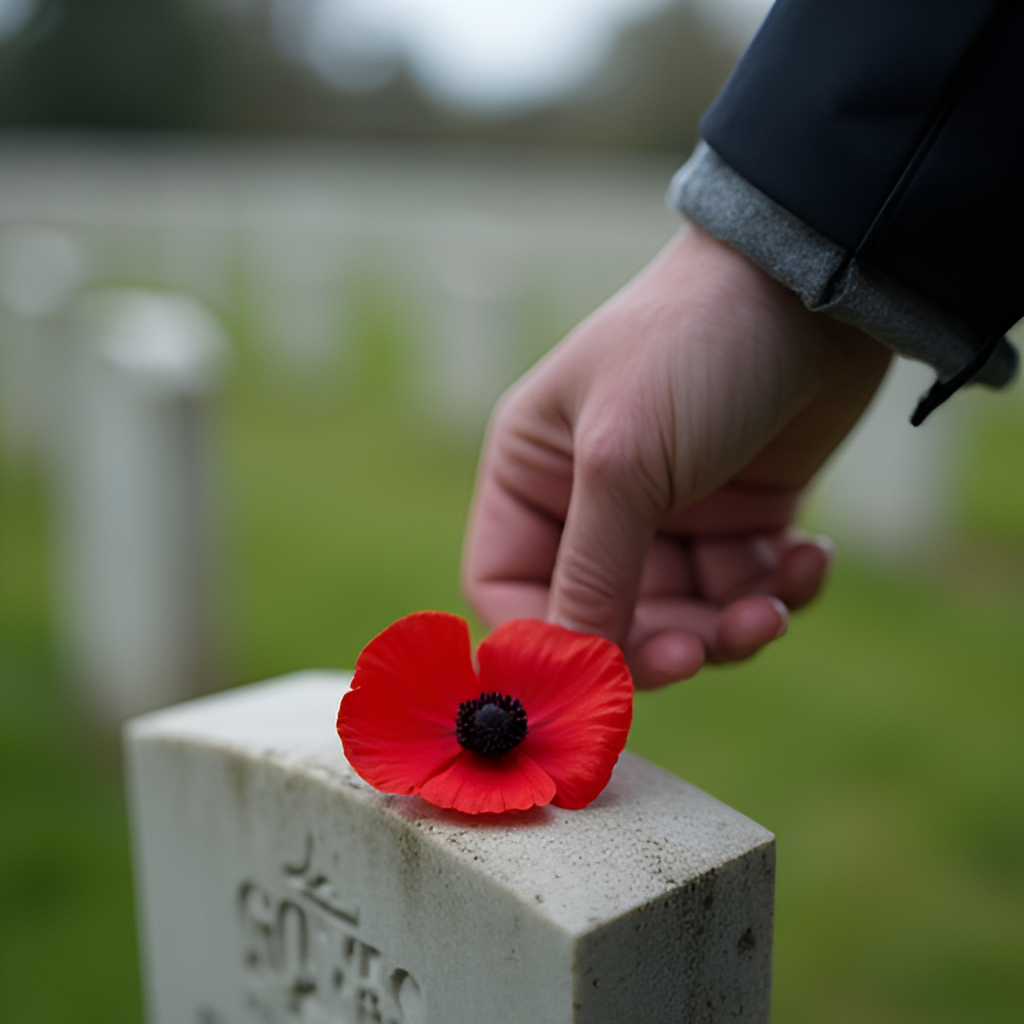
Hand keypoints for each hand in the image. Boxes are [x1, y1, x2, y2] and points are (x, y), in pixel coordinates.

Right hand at [462, 225, 890, 687]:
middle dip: (660, 646)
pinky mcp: (739, 517)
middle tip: (706, 648)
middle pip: (605, 621)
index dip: (548, 648)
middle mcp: (593, 502)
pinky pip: (745, 591)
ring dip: (731, 627)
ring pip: (683, 619)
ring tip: (776, 598)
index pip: (511, 592)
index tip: (600, 686)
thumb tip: (570, 672)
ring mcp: (670, 514)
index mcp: (534, 476)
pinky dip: (779, 590)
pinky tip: (808, 555)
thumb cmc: (691, 347)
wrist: (814, 284)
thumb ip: (590, 571)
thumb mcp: (623, 458)